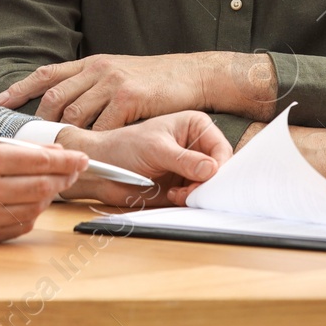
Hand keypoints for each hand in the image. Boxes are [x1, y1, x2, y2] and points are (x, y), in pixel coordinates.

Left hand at [0, 52, 275, 128]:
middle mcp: (96, 69)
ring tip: (57, 154)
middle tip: (31, 142)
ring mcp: (111, 82)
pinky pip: (103, 125)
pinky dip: (96, 141)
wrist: (190, 74)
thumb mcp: (118, 74)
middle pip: (55, 97)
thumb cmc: (154, 80)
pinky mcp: (128, 97)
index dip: (21, 87)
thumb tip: (66, 104)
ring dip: (65, 136)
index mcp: (91, 63)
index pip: (47, 74)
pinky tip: (93, 153)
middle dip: (41, 121)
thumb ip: (92, 85)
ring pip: (75, 113)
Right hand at [0, 136, 86, 242]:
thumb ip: (14, 148)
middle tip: (74, 171)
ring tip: (51, 184)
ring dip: (49, 196)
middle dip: (64, 178)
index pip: (40, 161)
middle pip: (43, 186)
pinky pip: (19, 226)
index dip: (67, 160)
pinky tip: (31, 202)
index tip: (82, 158)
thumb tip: (52, 152)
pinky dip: (32, 214)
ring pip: (35, 208)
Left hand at [56, 111, 231, 206]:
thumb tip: (211, 169)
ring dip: (198, 193)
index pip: (221, 148)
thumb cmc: (124, 147)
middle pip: (220, 168)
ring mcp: (190, 166)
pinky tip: (174, 195)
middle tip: (191, 190)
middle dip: (208, 182)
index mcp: (195, 126)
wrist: (104, 168)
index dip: (219, 165)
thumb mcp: (155, 149)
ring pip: (211, 185)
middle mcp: (196, 145)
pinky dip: (190, 200)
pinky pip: (198, 196)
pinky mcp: (183, 184)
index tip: (208, 178)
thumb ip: (184, 160)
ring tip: (178, 193)